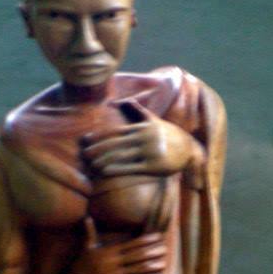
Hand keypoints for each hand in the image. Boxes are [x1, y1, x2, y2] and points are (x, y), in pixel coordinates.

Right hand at [71, 218, 166, 273]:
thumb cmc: (82, 265)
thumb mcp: (86, 248)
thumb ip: (90, 233)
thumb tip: (87, 217)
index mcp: (108, 252)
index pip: (131, 244)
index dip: (146, 241)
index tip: (158, 237)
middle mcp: (112, 263)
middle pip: (137, 256)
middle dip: (152, 252)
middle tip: (166, 248)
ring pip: (137, 270)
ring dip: (152, 267)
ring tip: (164, 263)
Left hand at [82, 101, 203, 177]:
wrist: (189, 148)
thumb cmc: (166, 134)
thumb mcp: (152, 120)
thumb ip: (135, 110)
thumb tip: (117, 102)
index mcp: (142, 127)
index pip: (116, 131)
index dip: (100, 136)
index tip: (86, 140)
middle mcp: (144, 138)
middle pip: (116, 144)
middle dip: (98, 149)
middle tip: (84, 154)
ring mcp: (149, 152)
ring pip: (122, 156)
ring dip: (105, 160)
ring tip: (92, 165)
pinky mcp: (153, 165)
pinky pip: (132, 168)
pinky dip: (117, 169)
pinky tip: (105, 171)